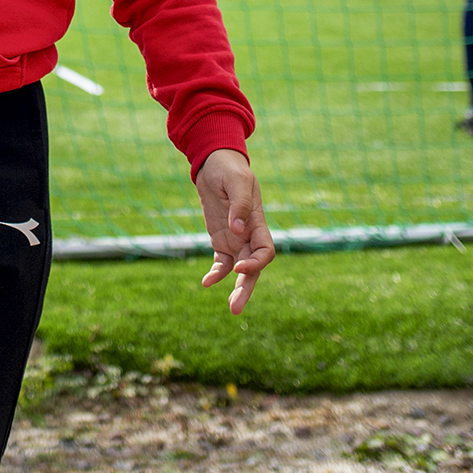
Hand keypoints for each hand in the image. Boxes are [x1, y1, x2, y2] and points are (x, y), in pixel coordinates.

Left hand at [193, 149, 275, 313]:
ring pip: (239, 270)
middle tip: (235, 308)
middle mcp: (249, 235)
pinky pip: (222, 263)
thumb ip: (240, 205)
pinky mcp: (221, 240)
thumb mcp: (236, 181)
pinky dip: (216, 274)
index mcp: (258, 222)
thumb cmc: (228, 169)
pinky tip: (207, 282)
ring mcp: (235, 239)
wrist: (214, 164)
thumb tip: (238, 230)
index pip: (265, 250)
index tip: (240, 268)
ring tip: (231, 308)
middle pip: (253, 268)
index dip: (256, 263)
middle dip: (247, 288)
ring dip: (236, 288)